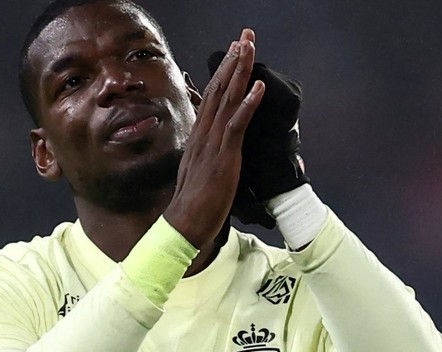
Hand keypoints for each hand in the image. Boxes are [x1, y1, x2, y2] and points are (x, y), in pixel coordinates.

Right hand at [207, 41, 309, 227]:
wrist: (184, 224)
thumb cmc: (195, 203)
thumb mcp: (201, 171)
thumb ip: (209, 154)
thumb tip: (217, 147)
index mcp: (199, 137)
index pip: (212, 97)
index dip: (224, 73)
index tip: (234, 52)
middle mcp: (204, 134)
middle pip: (219, 90)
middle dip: (233, 61)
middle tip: (244, 36)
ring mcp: (212, 144)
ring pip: (227, 100)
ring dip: (240, 72)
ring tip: (249, 48)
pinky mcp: (223, 157)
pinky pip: (236, 126)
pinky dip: (247, 105)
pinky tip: (257, 88)